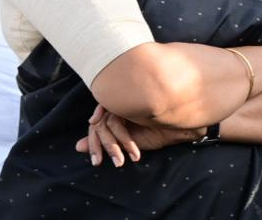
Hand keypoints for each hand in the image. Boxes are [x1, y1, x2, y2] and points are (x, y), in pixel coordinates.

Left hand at [75, 104, 203, 165]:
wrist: (184, 124)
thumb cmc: (159, 130)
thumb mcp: (130, 142)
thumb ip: (106, 142)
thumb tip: (76, 146)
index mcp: (118, 110)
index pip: (97, 124)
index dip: (94, 143)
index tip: (96, 161)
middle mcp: (119, 102)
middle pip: (97, 123)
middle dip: (99, 145)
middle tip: (99, 162)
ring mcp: (125, 99)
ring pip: (105, 123)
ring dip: (113, 144)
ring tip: (122, 160)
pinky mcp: (131, 100)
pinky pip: (115, 119)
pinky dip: (122, 137)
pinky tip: (132, 148)